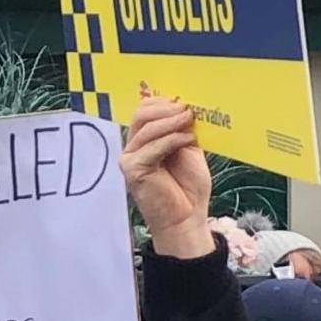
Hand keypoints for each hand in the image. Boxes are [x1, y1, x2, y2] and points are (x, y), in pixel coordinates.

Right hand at [120, 90, 212, 255]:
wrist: (187, 217)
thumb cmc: (189, 187)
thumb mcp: (189, 149)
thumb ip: (182, 129)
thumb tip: (183, 105)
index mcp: (145, 141)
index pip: (145, 111)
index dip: (163, 102)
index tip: (184, 102)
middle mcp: (134, 148)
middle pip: (141, 114)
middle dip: (165, 108)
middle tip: (186, 109)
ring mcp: (130, 159)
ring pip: (145, 128)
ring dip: (170, 121)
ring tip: (188, 120)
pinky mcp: (132, 170)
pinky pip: (150, 147)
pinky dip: (170, 139)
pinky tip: (186, 139)